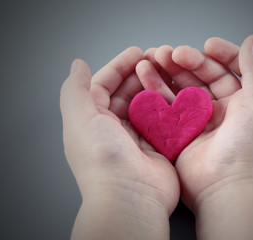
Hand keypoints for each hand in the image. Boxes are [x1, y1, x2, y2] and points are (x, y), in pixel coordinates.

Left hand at [60, 47, 178, 239]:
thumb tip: (77, 66)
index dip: (118, 67)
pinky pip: (164, 119)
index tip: (135, 52)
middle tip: (155, 58)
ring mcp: (137, 137)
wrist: (132, 197)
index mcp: (92, 121)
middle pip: (127, 92)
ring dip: (156, 86)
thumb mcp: (80, 119)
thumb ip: (75, 90)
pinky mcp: (158, 145)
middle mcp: (114, 129)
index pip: (104, 85)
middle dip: (139, 73)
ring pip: (147, 104)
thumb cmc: (103, 160)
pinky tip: (177, 93)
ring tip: (167, 72)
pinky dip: (169, 105)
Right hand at [137, 35, 252, 238]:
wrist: (225, 189)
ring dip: (167, 72)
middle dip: (187, 60)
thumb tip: (252, 41)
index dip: (219, 54)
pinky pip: (164, 107)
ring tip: (153, 58)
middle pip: (201, 76)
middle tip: (172, 53)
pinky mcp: (177, 132)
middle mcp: (220, 109)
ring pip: (180, 88)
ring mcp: (196, 121)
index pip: (229, 69)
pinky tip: (146, 77)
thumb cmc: (248, 150)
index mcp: (242, 102)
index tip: (207, 45)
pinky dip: (154, 91)